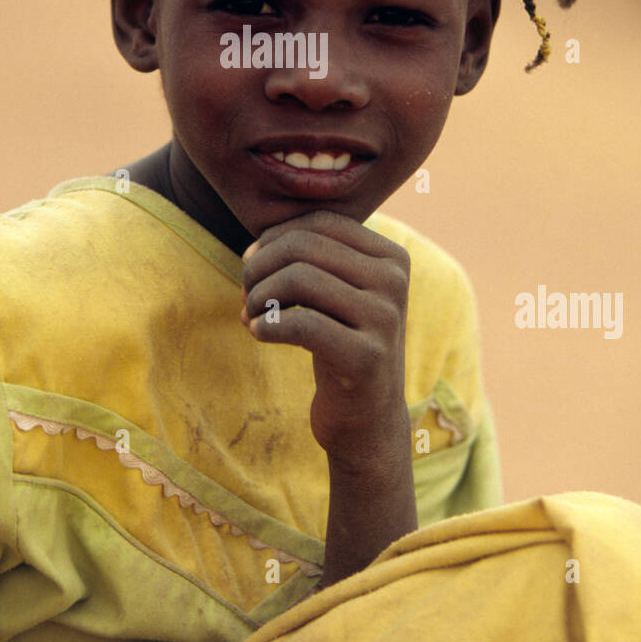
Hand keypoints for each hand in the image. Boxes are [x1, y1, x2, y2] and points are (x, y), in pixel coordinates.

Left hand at [241, 209, 411, 471]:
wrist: (367, 419)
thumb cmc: (340, 345)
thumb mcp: (336, 293)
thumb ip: (310, 258)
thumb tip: (254, 247)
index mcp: (392, 257)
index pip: (320, 222)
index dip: (275, 237)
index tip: (252, 264)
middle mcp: (394, 282)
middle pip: (305, 246)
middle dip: (260, 266)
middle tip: (245, 293)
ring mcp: (385, 320)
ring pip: (300, 279)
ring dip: (259, 295)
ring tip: (249, 314)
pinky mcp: (366, 358)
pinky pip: (301, 324)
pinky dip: (267, 325)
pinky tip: (258, 333)